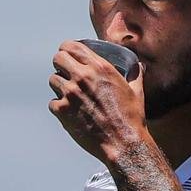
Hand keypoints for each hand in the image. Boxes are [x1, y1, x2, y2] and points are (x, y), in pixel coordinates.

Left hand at [48, 40, 145, 161]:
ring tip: (72, 97)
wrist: (123, 143)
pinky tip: (72, 113)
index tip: (70, 56)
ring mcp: (70, 93)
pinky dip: (60, 108)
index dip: (68, 50)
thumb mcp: (136, 92)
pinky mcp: (62, 111)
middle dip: (61, 65)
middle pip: (57, 58)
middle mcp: (83, 77)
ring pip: (52, 80)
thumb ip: (135, 75)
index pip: (71, 46)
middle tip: (67, 74)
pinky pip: (52, 103)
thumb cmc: (131, 118)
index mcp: (100, 67)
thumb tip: (138, 67)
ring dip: (60, 87)